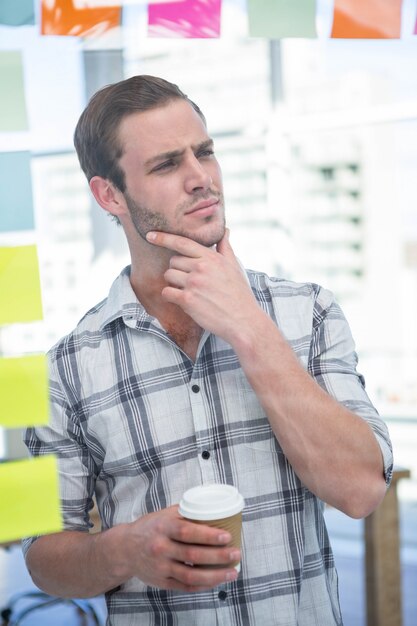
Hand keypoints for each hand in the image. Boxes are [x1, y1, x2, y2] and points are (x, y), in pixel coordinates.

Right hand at [119, 505, 239, 591]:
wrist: (125, 549)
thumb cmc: (151, 527)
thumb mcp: (165, 515)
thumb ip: (186, 513)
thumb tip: (214, 509)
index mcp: (163, 527)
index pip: (188, 531)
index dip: (209, 535)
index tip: (227, 536)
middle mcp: (161, 548)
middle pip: (193, 554)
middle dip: (218, 556)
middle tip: (236, 554)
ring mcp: (160, 567)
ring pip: (191, 574)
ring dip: (215, 575)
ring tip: (232, 572)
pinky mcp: (161, 582)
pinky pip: (185, 586)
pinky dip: (203, 585)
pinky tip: (216, 581)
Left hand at [146, 229, 260, 344]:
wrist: (243, 321)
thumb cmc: (239, 294)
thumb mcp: (235, 267)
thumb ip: (225, 248)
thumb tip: (225, 231)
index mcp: (212, 258)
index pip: (182, 242)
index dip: (164, 238)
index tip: (150, 235)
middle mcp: (201, 268)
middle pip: (173, 261)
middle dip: (178, 270)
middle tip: (191, 281)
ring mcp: (193, 283)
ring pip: (168, 276)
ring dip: (174, 283)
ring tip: (190, 291)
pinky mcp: (187, 300)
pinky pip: (167, 292)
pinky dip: (171, 296)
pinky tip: (183, 301)